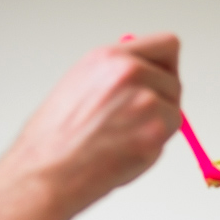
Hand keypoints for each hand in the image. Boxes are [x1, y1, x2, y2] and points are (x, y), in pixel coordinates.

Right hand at [0, 33, 181, 216]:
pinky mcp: (154, 131)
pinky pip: (168, 137)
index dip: (166, 68)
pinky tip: (122, 153)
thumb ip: (115, 76)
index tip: (160, 82)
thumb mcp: (78, 86)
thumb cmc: (53, 140)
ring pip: (174, 111)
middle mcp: (128, 72)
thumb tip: (147, 76)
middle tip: (131, 125)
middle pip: (174, 82)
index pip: (166, 47)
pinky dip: (152, 148)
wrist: (46, 172)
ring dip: (156, 128)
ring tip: (120, 141)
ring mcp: (144, 100)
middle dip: (161, 103)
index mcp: (108, 57)